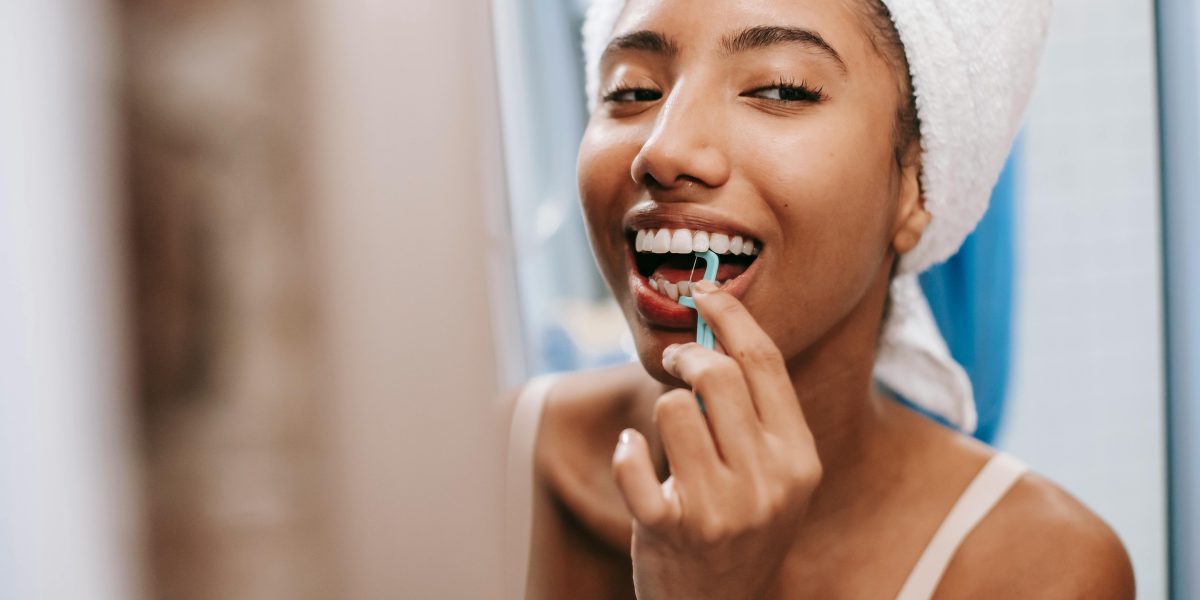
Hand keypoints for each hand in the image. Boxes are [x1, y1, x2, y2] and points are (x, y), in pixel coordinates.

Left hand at [612, 279, 822, 599]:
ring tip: (666, 438)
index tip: (704, 292)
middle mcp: (767, 481)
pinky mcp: (672, 530)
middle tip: (674, 361)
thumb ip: (757, 416)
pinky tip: (631, 455)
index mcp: (799, 458)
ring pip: (671, 409)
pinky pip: (633, 463)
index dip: (731, 316)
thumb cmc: (741, 528)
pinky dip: (625, 452)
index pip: (764, 363)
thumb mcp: (772, 476)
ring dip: (660, 412)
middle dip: (686, 355)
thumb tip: (718, 333)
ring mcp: (721, 508)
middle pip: (717, 375)